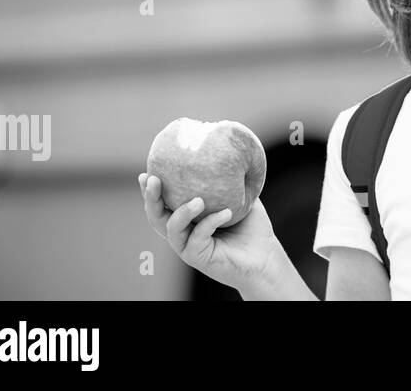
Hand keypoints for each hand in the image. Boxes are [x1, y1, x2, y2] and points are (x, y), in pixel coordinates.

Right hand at [139, 172, 283, 294]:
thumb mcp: (242, 198)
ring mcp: (189, 247)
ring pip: (172, 229)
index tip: (145, 173)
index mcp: (187, 219)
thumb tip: (229, 153)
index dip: (150, 191)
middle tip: (154, 180)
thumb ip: (231, 181)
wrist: (265, 256)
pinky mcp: (199, 258)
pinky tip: (227, 212)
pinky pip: (198, 239)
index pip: (162, 203)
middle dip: (151, 198)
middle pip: (157, 217)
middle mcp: (183, 233)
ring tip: (198, 200)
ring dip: (181, 212)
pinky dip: (210, 222)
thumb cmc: (252, 227)